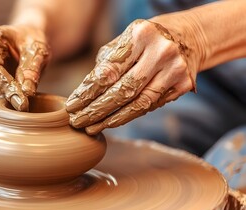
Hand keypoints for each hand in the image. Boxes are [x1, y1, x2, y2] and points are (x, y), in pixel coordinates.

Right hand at [0, 25, 49, 115]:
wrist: (24, 42)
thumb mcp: (38, 50)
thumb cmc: (30, 42)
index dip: (4, 86)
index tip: (21, 99)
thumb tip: (25, 94)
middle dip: (1, 97)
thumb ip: (31, 70)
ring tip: (17, 103)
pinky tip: (8, 106)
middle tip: (22, 104)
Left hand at [66, 18, 202, 134]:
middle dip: (95, 110)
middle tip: (77, 122)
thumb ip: (104, 66)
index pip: (108, 72)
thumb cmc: (142, 42)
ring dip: (110, 120)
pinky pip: (150, 106)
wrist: (186, 37)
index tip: (71, 106)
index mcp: (140, 35)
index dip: (87, 92)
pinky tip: (111, 122)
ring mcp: (175, 69)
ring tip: (91, 128)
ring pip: (137, 104)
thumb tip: (82, 97)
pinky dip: (128, 116)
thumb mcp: (121, 43)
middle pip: (122, 90)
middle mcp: (160, 51)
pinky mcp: (184, 84)